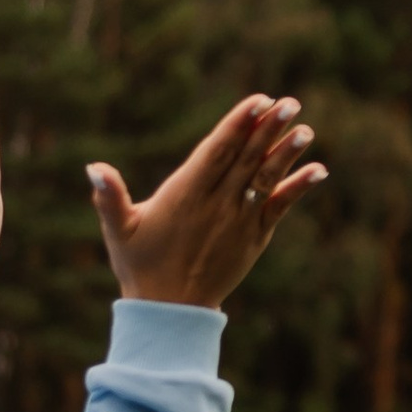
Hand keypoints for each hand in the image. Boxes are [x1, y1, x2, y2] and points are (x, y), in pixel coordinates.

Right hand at [87, 96, 325, 310]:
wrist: (171, 311)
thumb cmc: (140, 264)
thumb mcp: (118, 230)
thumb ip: (109, 196)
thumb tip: (92, 166)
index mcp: (186, 195)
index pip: (218, 151)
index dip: (239, 125)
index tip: (259, 100)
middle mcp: (217, 204)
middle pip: (246, 159)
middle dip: (268, 129)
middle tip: (289, 101)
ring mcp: (239, 221)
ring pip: (266, 180)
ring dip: (287, 154)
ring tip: (305, 128)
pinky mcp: (254, 238)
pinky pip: (279, 208)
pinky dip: (298, 188)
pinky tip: (319, 170)